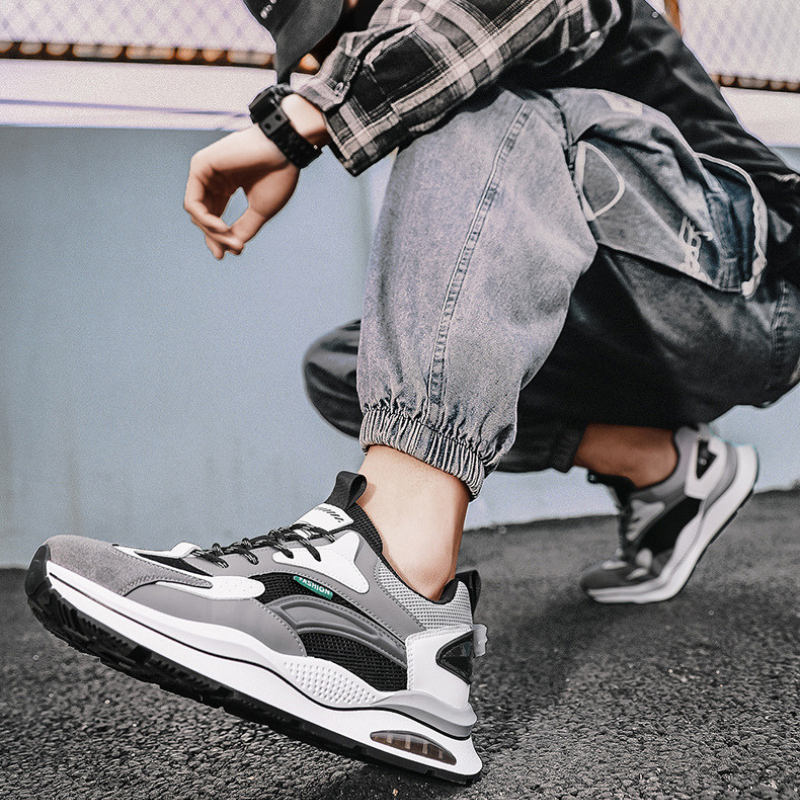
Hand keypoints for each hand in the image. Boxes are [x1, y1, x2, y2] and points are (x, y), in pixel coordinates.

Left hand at [183, 125, 299, 258]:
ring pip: (196, 212)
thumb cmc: (277, 176)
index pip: (213, 216)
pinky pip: (193, 202)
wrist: (285, 151)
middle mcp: (213, 178)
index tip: (228, 255)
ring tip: (230, 239)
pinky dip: (204, 219)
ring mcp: (204, 171)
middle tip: (234, 249)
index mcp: (226, 185)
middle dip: (216, 237)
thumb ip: (244, 229)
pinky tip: (219, 227)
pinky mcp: (199, 166)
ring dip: (212, 231)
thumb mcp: (260, 211)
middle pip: (203, 216)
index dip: (218, 238)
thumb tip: (232, 248)